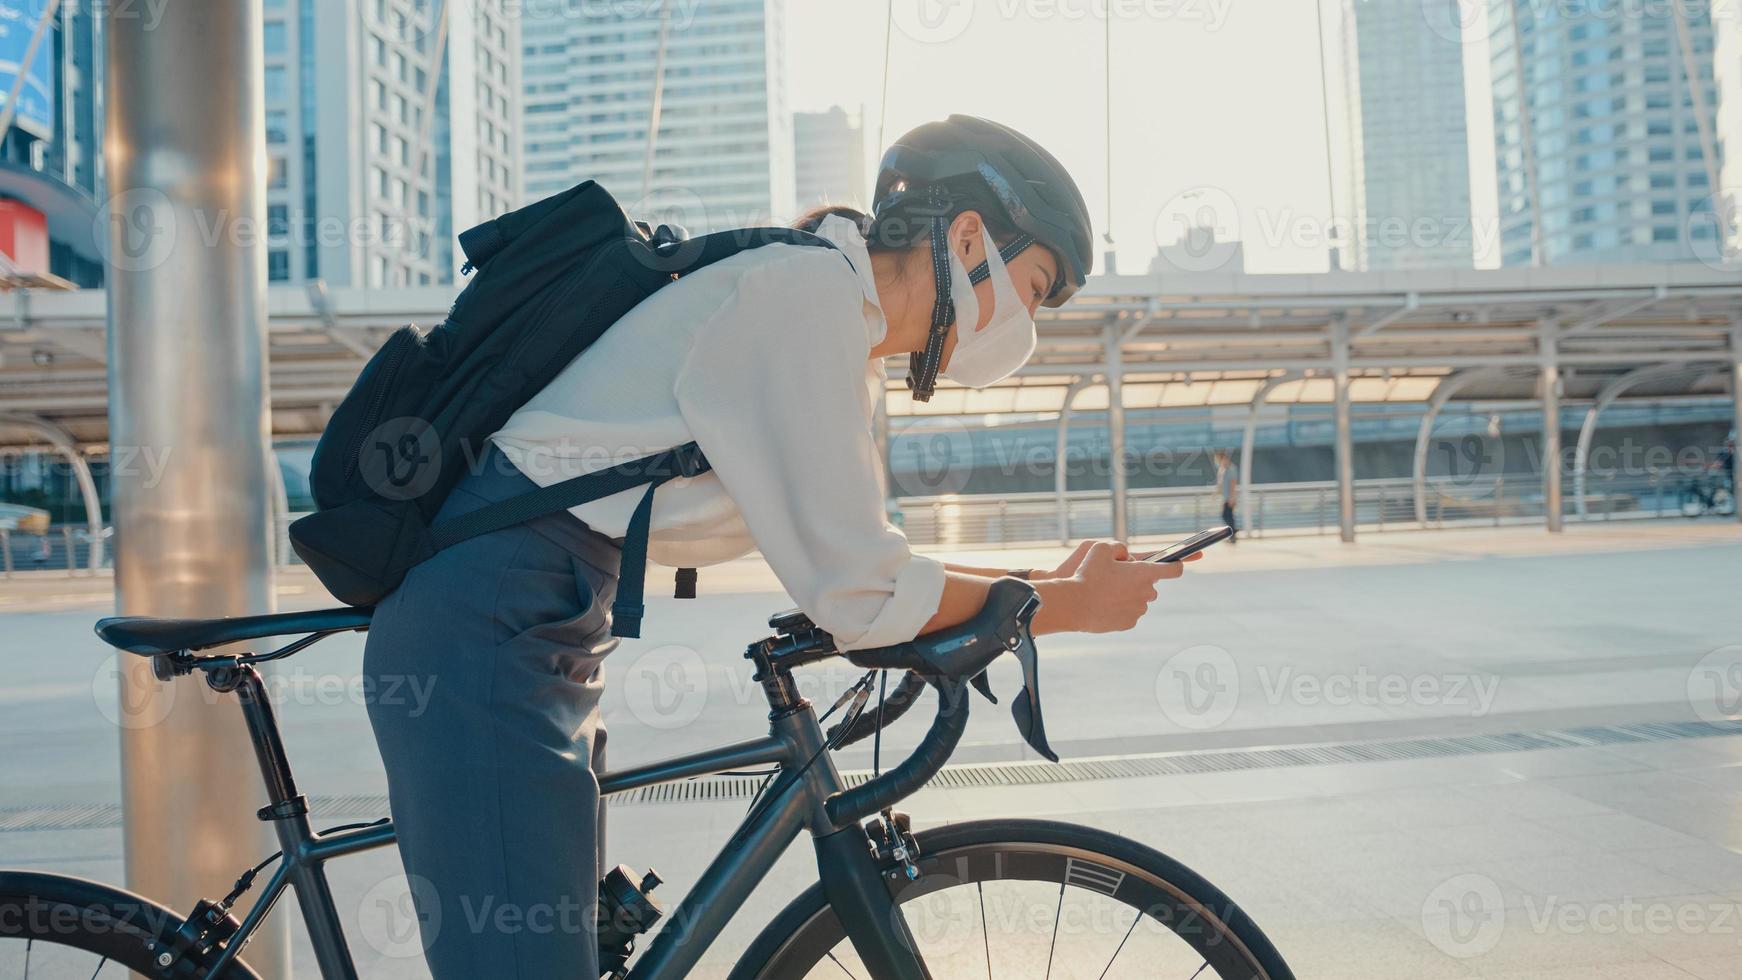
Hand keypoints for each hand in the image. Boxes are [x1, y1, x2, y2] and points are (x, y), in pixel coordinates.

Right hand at [1032, 540, 1192, 633]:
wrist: (1074, 605)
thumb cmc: (1086, 573)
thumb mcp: (1100, 547)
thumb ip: (1119, 547)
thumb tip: (1126, 555)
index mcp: (1144, 572)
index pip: (1174, 569)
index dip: (1177, 564)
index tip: (1178, 563)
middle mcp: (1147, 592)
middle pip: (1151, 585)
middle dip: (1139, 580)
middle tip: (1118, 577)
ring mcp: (1138, 610)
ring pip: (1139, 599)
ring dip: (1129, 594)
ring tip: (1107, 591)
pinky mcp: (1129, 623)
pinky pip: (1129, 612)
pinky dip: (1120, 608)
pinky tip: (1105, 604)